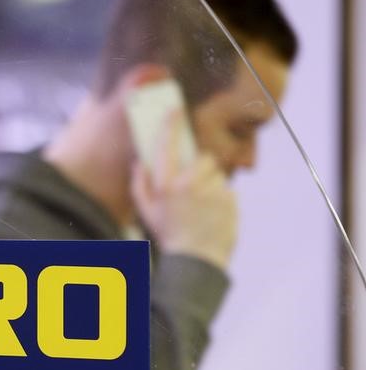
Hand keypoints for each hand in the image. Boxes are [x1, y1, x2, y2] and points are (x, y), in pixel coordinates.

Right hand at [131, 112, 236, 269]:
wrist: (196, 259)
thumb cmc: (168, 235)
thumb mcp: (145, 211)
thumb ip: (139, 183)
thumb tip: (139, 161)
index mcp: (166, 185)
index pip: (168, 146)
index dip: (170, 125)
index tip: (173, 110)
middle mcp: (189, 184)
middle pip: (201, 158)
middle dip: (198, 167)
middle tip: (192, 187)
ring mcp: (212, 191)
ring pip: (216, 173)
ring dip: (210, 183)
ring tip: (202, 205)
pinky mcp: (230, 199)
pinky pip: (226, 188)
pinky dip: (221, 196)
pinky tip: (212, 213)